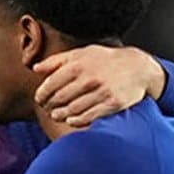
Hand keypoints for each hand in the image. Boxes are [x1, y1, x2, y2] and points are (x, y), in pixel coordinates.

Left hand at [33, 45, 164, 127]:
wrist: (138, 67)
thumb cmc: (106, 60)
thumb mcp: (82, 53)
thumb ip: (57, 60)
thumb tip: (35, 68)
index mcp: (79, 65)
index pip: (51, 83)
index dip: (42, 94)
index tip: (40, 99)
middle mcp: (89, 78)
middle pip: (60, 98)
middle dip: (50, 106)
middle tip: (47, 109)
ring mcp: (101, 92)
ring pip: (72, 109)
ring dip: (60, 115)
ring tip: (56, 115)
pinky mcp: (112, 104)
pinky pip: (88, 116)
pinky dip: (76, 120)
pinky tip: (71, 120)